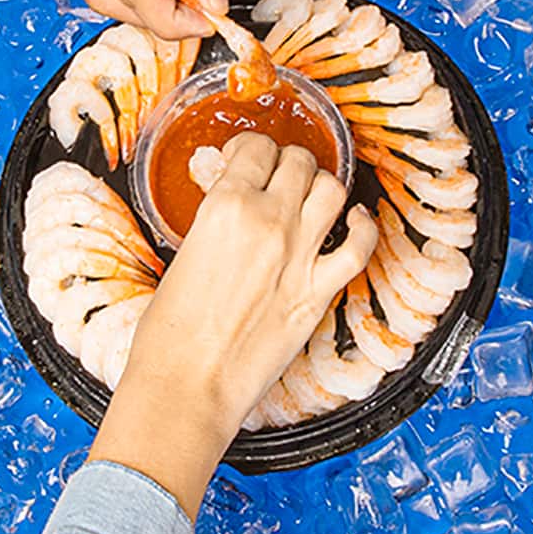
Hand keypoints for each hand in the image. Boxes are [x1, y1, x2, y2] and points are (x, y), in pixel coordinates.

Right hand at [90, 134, 378, 513]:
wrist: (187, 386)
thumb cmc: (169, 335)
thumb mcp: (180, 256)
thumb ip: (211, 225)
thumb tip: (224, 214)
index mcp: (225, 207)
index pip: (255, 149)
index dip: (253, 148)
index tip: (250, 156)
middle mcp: (268, 222)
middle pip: (298, 163)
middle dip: (288, 162)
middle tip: (280, 174)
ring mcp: (299, 257)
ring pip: (332, 190)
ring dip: (323, 184)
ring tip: (314, 192)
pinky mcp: (318, 293)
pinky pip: (358, 246)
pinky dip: (363, 227)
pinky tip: (356, 221)